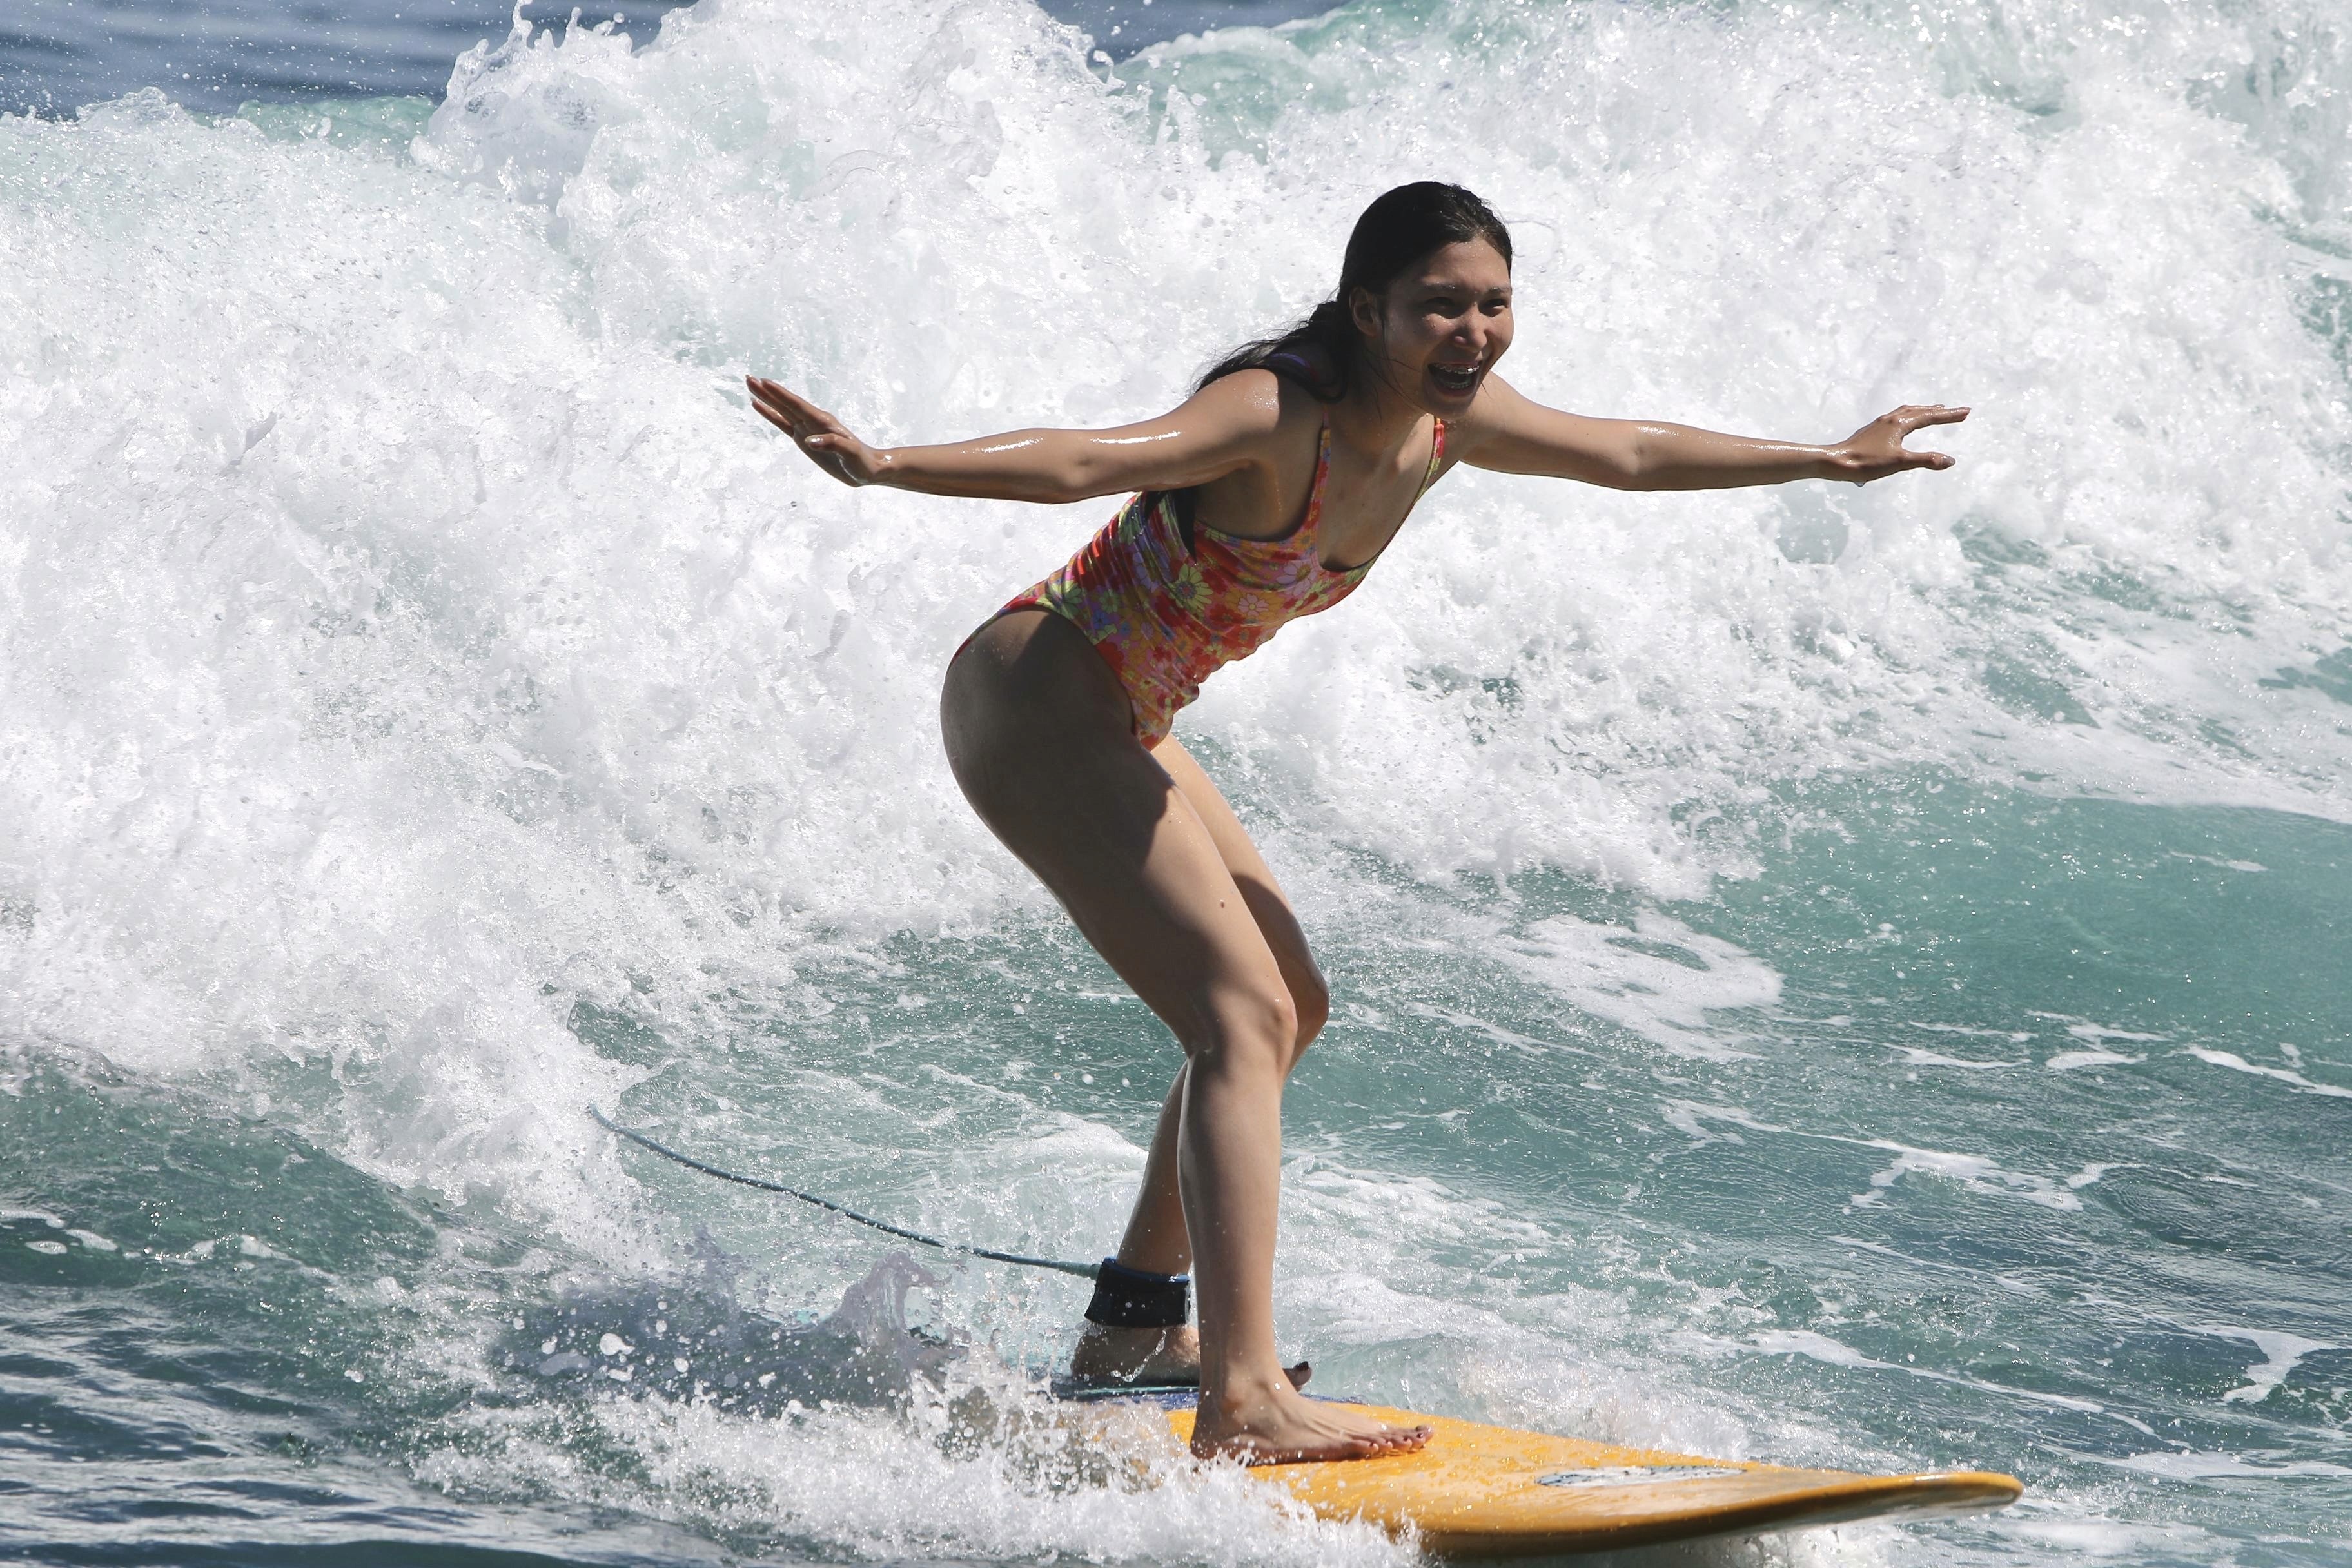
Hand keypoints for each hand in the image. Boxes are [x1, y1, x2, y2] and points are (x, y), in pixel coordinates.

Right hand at [746, 375, 887, 486]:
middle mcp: (813, 421)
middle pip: (785, 403)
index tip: (764, 383)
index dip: (780, 395)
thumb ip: (833, 445)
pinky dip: (771, 415)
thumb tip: (809, 441)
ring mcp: (807, 428)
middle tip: (749, 378)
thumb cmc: (862, 461)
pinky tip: (760, 407)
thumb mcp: (851, 454)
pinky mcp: (803, 438)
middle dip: (767, 391)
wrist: (867, 469)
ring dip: (766, 399)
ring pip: (782, 411)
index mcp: (823, 422)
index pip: (797, 405)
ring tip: (750, 387)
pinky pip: (783, 424)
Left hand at [1832, 404, 1968, 483]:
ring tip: (1934, 411)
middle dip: (1941, 412)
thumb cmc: (1866, 463)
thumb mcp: (1900, 463)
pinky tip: (1904, 423)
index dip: (1949, 415)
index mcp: (1899, 424)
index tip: (1966, 412)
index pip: (1930, 417)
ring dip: (1924, 411)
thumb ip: (1926, 460)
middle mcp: (1891, 419)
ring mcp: (1881, 424)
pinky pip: (1897, 417)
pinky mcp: (1873, 430)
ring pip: (1907, 412)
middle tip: (1958, 411)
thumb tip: (1950, 461)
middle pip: (1921, 411)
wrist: (1836, 462)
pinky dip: (1909, 416)